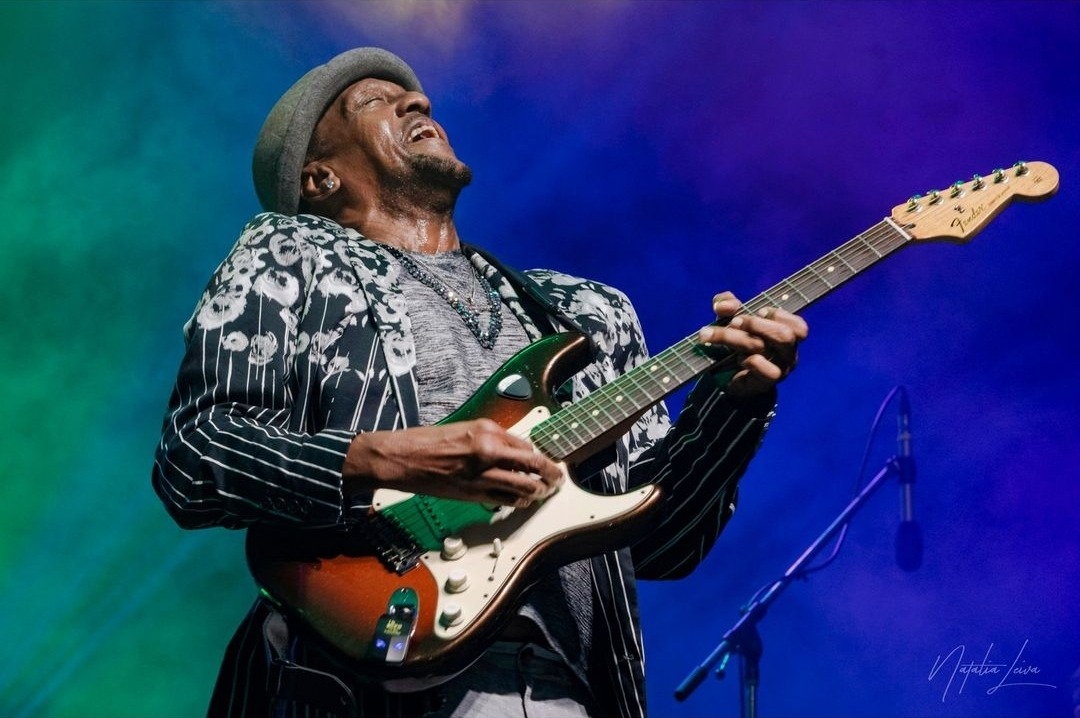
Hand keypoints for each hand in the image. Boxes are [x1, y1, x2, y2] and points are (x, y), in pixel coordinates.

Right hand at [343, 419, 563, 506]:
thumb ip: (492, 438)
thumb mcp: (465, 428)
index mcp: (486, 430)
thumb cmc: (428, 441)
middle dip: (551, 474)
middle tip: (558, 478)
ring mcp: (482, 475)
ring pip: (524, 486)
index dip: (539, 454)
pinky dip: (518, 501)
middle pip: (533, 464)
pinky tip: (522, 500)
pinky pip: (506, 500)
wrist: (402, 458)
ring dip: (538, 491)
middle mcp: (488, 451)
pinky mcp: (473, 494)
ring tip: (544, 492)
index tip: (545, 460)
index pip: (526, 444)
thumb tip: (514, 449)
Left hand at [697, 291, 808, 397]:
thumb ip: (726, 304)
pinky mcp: (765, 383)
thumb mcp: (730, 317)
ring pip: (765, 349)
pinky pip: (767, 371)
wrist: (725, 377)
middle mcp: (787, 354)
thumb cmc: (736, 342)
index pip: (799, 327)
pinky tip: (738, 358)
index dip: (779, 315)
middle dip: (756, 324)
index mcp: (786, 337)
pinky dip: (750, 361)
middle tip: (734, 322)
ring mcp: (778, 370)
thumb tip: (724, 305)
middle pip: (784, 335)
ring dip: (739, 338)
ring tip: (720, 336)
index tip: (758, 311)